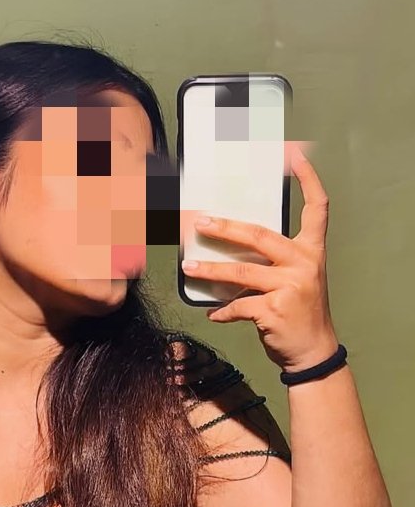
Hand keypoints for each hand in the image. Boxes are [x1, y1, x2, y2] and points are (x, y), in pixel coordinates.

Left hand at [181, 143, 338, 373]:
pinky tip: (212, 314)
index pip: (317, 208)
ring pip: (241, 273)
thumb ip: (275, 263)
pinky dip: (222, 311)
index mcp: (311, 251)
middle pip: (259, 236)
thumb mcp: (298, 280)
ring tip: (189, 267)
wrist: (313, 352)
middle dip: (226, 228)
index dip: (309, 180)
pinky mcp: (274, 310)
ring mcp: (290, 286)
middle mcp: (303, 263)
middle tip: (200, 221)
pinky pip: (238, 306)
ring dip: (210, 271)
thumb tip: (233, 253)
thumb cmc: (301, 314)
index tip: (296, 155)